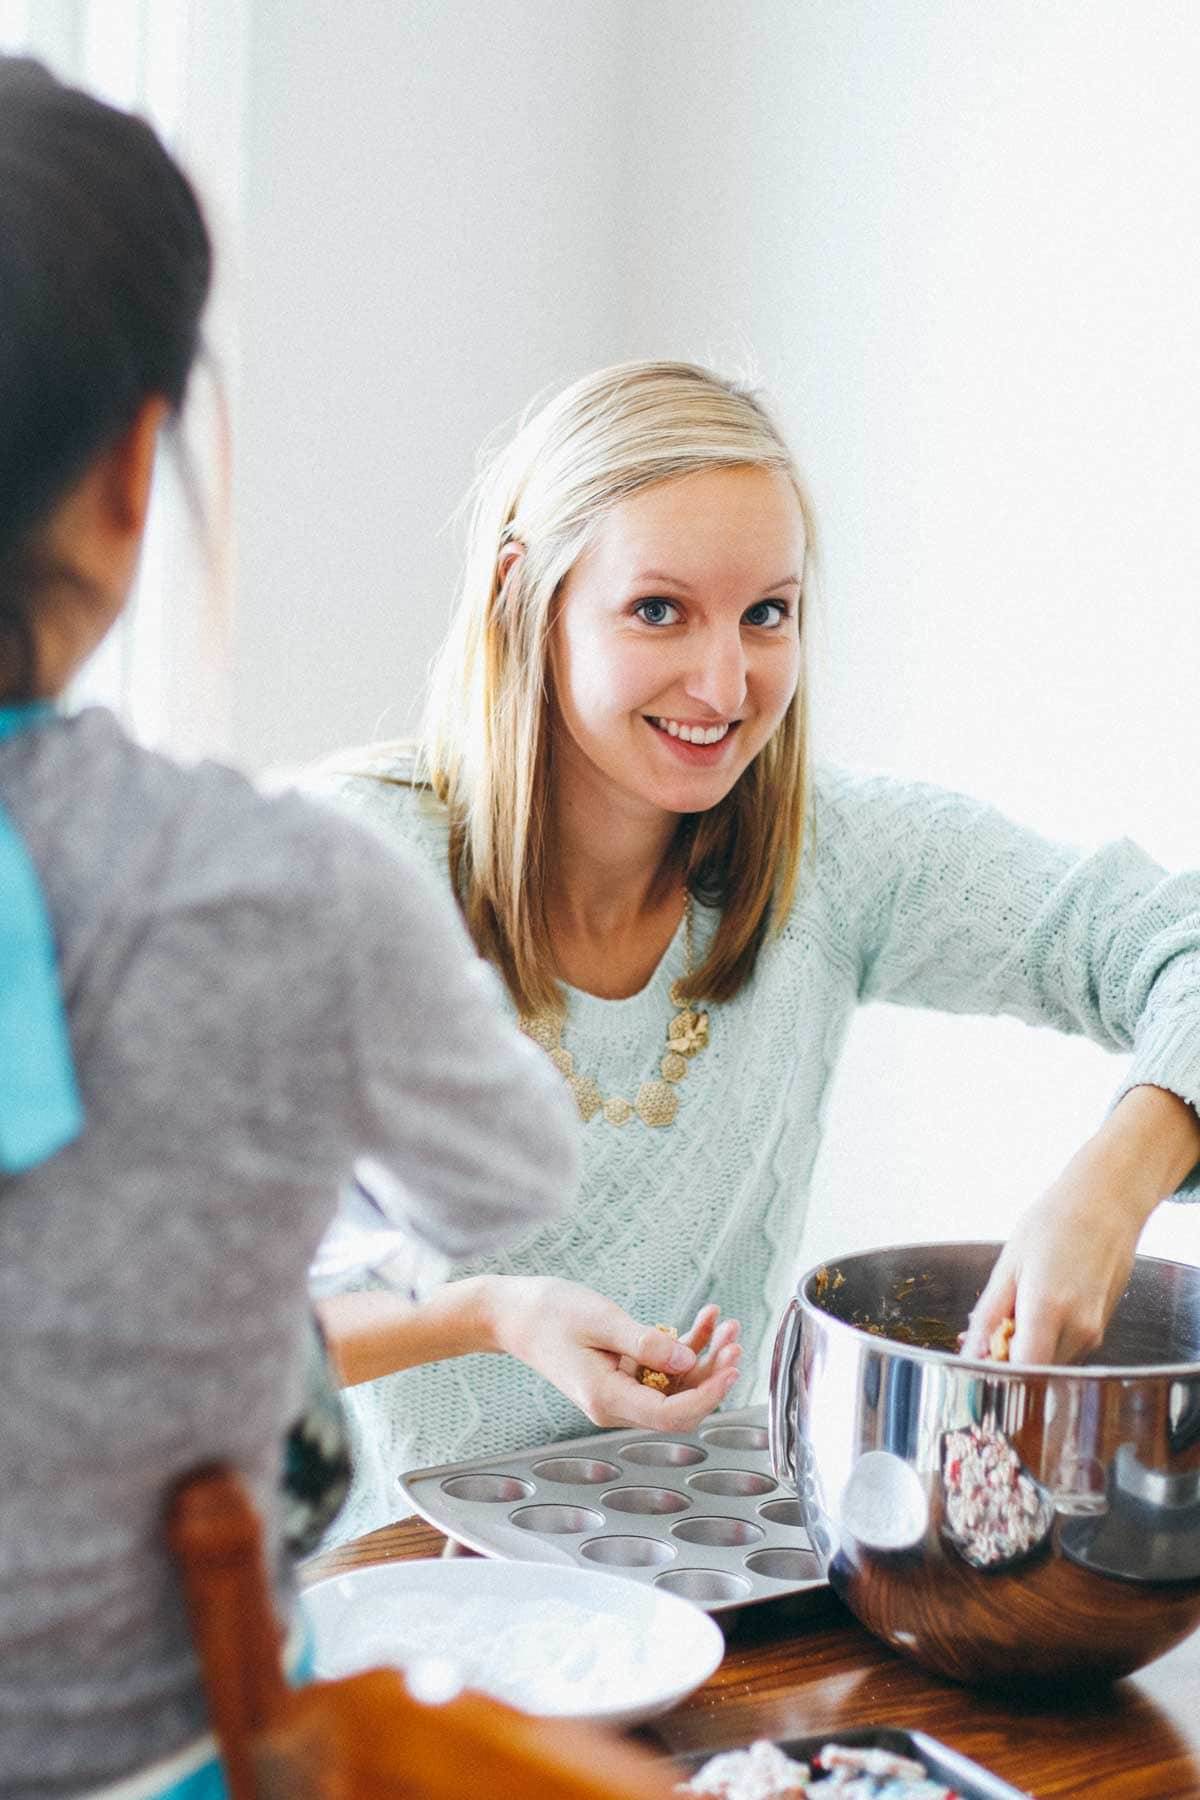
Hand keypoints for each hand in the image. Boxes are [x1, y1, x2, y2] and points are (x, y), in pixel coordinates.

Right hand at [484, 1276, 741, 1429]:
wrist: (514, 1314)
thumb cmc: (549, 1313)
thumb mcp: (601, 1321)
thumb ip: (647, 1343)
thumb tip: (689, 1358)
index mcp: (606, 1398)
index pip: (671, 1415)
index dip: (708, 1395)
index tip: (730, 1366)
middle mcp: (614, 1405)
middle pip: (679, 1405)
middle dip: (712, 1374)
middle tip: (735, 1338)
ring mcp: (618, 1393)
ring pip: (675, 1388)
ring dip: (703, 1358)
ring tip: (724, 1323)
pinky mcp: (621, 1377)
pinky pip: (661, 1372)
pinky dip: (683, 1348)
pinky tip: (702, 1320)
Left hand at [961, 1137, 1160, 1364]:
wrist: (1106, 1203)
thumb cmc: (1054, 1223)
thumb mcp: (1009, 1264)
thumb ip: (989, 1314)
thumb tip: (971, 1351)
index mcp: (1048, 1309)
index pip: (1022, 1371)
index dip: (997, 1372)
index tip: (978, 1359)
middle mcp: (1078, 1328)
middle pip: (1036, 1372)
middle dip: (1008, 1361)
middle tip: (989, 1334)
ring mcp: (1094, 1331)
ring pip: (1052, 1363)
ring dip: (1028, 1350)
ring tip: (1015, 1312)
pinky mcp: (1102, 1327)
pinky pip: (1067, 1349)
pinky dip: (1047, 1340)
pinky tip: (1038, 1308)